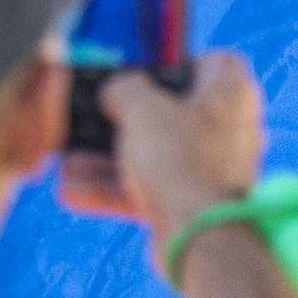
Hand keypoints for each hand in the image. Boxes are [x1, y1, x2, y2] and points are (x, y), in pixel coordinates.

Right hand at [59, 51, 264, 244]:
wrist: (200, 237)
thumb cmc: (181, 160)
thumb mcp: (141, 107)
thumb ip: (123, 87)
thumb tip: (116, 90)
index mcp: (230, 91)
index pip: (209, 61)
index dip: (174, 63)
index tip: (141, 72)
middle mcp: (229, 127)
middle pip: (170, 112)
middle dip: (123, 119)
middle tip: (92, 117)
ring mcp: (212, 168)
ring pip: (154, 153)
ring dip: (108, 159)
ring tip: (67, 161)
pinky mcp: (195, 203)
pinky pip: (151, 188)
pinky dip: (115, 187)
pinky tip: (72, 190)